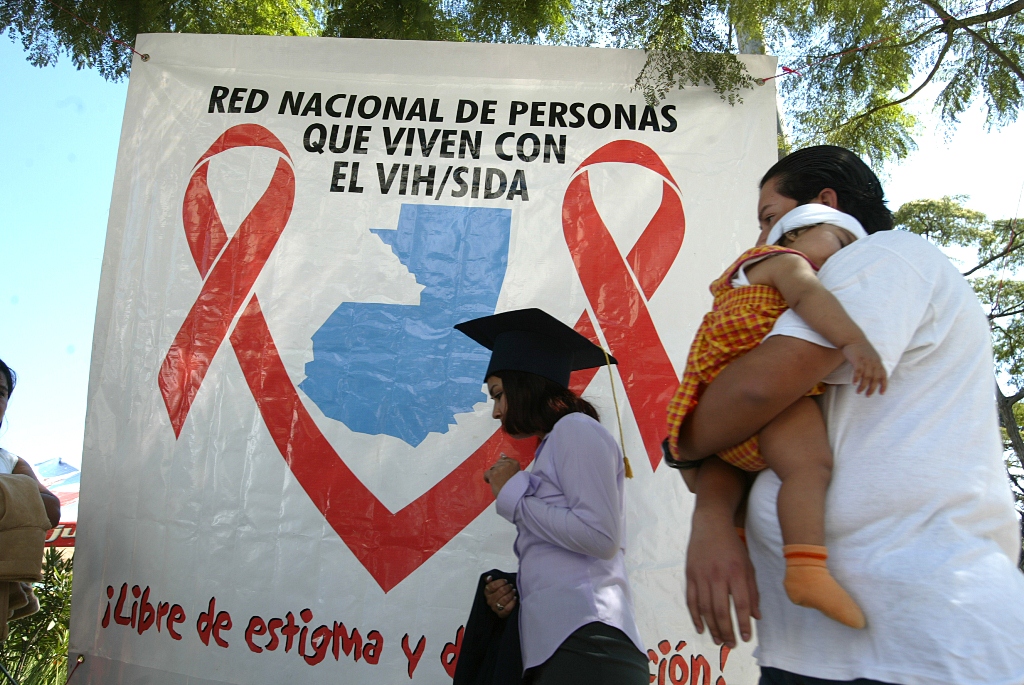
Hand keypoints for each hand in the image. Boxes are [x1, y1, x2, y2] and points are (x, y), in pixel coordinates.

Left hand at [483, 454, 519, 497]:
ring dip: (494, 474)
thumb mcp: (517, 474)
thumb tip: (502, 454)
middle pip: (497, 463)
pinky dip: (488, 478)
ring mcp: (499, 468)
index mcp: (515, 463)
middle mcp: (507, 464)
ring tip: (499, 482)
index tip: (504, 472)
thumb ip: (509, 465)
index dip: (503, 466)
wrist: (514, 495)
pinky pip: (486, 474)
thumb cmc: (516, 487)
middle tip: (502, 479)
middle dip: (498, 470)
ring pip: (492, 468)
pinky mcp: (493, 474)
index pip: (505, 459)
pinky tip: (492, 483)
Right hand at [483, 575, 516, 618]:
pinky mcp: (501, 614)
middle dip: (508, 587)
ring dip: (511, 594)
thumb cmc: (498, 593)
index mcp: (487, 592)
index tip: (506, 581)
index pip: (492, 586)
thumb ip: (489, 579)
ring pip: (504, 599)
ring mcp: (495, 608)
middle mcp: (490, 600)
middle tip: (511, 585)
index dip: (500, 582)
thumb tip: (489, 577)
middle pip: (500, 592)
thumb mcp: (493, 584)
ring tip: (514, 591)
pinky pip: (507, 609)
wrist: (501, 605)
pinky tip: (515, 598)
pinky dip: (512, 603)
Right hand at [685, 509, 759, 647]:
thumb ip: (752, 591)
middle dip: (727, 631)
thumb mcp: (748, 566)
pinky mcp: (690, 575)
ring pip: (705, 609)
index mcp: (736, 573)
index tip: (746, 637)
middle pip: (721, 610)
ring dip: (712, 628)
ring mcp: (701, 575)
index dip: (743, 623)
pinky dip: (695, 617)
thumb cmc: (733, 547)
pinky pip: (691, 600)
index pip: (741, 604)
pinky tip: (701, 628)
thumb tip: (756, 616)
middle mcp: (718, 575)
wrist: (710, 525)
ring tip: (719, 641)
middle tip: (731, 645)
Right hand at [842, 341, 886, 395]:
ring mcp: (866, 361)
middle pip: (875, 378)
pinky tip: (854, 383)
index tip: (881, 393)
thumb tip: (873, 376)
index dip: (884, 385)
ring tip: (859, 392)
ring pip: (867, 377)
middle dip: (872, 388)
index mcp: (878, 362)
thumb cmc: (860, 349)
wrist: (853, 338)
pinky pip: (858, 371)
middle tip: (868, 395)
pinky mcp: (858, 359)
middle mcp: (874, 362)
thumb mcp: (871, 356)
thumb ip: (873, 365)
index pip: (884, 375)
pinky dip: (857, 378)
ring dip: (863, 386)